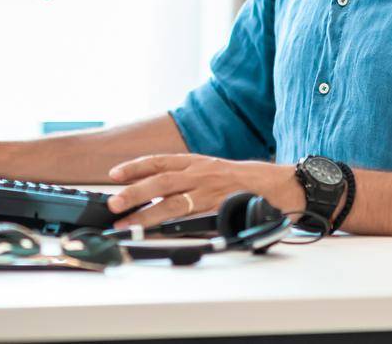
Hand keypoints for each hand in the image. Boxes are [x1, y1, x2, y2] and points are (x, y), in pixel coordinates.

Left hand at [105, 154, 295, 229]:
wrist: (279, 185)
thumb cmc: (245, 181)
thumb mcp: (212, 172)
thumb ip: (189, 180)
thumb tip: (160, 195)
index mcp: (197, 162)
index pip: (160, 160)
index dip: (135, 166)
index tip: (115, 174)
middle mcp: (200, 172)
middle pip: (160, 179)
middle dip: (134, 190)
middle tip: (113, 202)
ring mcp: (210, 189)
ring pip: (172, 200)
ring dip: (146, 212)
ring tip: (126, 223)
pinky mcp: (220, 207)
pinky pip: (193, 216)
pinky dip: (173, 225)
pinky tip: (159, 231)